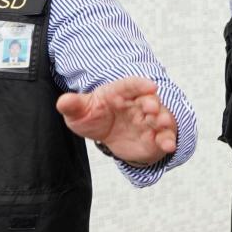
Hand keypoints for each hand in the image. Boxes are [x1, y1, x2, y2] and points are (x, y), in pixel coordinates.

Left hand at [57, 77, 177, 166]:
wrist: (108, 135)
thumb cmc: (95, 117)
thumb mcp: (80, 112)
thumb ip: (73, 106)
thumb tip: (63, 101)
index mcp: (120, 93)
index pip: (131, 85)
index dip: (140, 85)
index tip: (150, 86)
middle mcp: (138, 104)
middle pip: (149, 100)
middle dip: (152, 103)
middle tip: (151, 108)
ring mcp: (148, 120)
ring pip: (160, 117)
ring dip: (164, 119)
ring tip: (162, 124)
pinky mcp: (154, 137)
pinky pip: (164, 137)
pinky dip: (169, 140)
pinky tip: (169, 146)